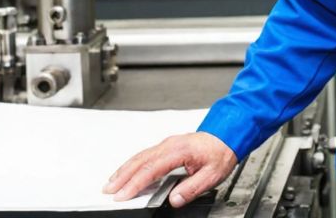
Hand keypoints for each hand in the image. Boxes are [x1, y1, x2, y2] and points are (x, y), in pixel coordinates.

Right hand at [103, 132, 237, 207]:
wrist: (226, 135)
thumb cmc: (220, 153)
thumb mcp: (212, 175)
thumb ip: (192, 188)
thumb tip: (174, 199)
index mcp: (179, 151)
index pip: (151, 169)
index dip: (135, 183)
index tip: (123, 194)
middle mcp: (169, 145)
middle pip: (140, 161)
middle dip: (122, 176)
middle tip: (109, 190)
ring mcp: (166, 144)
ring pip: (139, 157)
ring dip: (124, 170)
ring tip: (112, 183)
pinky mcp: (166, 146)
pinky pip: (144, 155)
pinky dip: (132, 164)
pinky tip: (127, 171)